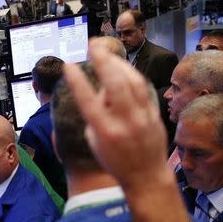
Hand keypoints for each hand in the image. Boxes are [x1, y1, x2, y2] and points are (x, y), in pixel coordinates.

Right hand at [63, 38, 168, 191]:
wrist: (146, 176)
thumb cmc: (115, 161)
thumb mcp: (95, 141)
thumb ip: (96, 116)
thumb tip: (101, 91)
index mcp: (105, 132)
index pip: (88, 101)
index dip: (77, 81)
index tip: (69, 66)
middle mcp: (124, 122)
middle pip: (114, 84)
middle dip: (103, 60)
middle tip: (93, 45)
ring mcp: (142, 117)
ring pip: (132, 81)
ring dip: (118, 63)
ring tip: (107, 53)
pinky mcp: (153, 115)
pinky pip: (143, 88)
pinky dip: (131, 74)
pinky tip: (122, 67)